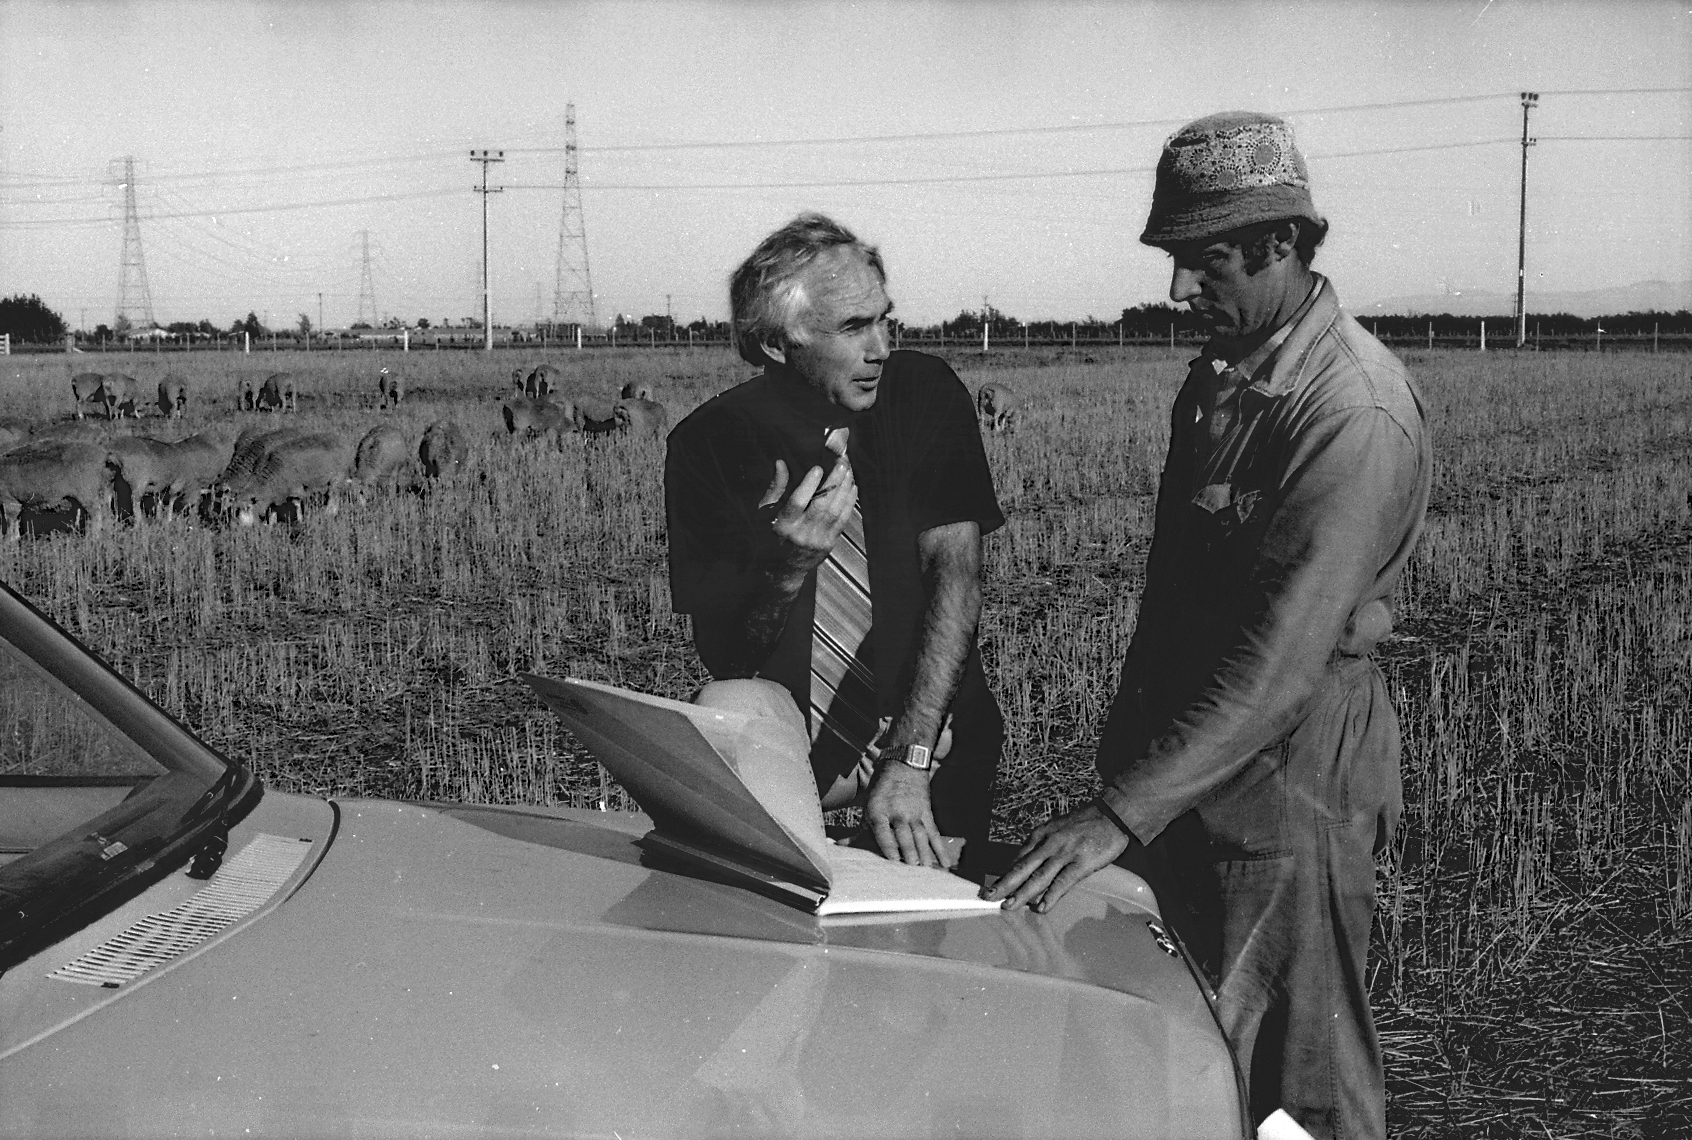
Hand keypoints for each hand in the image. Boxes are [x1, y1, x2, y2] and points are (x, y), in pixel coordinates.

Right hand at [759, 455, 856, 577]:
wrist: (780, 571)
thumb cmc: (769, 538)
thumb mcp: (764, 514)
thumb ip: (775, 488)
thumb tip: (781, 463)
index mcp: (782, 525)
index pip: (797, 502)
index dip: (808, 484)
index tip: (818, 467)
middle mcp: (801, 534)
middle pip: (821, 505)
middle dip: (834, 482)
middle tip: (841, 463)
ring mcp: (817, 540)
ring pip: (835, 511)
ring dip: (844, 489)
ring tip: (848, 471)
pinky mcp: (829, 544)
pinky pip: (843, 521)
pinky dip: (849, 503)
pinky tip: (852, 488)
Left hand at [864, 762, 948, 868]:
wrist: (904, 763)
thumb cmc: (881, 787)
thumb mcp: (867, 804)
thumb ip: (859, 829)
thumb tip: (840, 845)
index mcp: (879, 810)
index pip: (883, 830)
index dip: (889, 845)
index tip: (893, 860)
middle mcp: (897, 811)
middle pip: (904, 834)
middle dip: (909, 851)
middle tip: (912, 866)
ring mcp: (914, 812)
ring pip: (920, 834)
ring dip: (924, 852)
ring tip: (926, 867)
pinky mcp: (926, 813)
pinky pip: (934, 833)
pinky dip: (940, 848)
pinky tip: (944, 862)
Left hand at [981, 802, 1129, 913]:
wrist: (1112, 814)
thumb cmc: (1085, 823)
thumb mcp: (1056, 829)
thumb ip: (1042, 847)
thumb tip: (1026, 865)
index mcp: (1041, 834)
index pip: (1018, 859)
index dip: (1004, 875)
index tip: (993, 887)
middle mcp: (1049, 844)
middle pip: (1022, 868)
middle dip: (1003, 884)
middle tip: (988, 897)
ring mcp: (1065, 853)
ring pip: (1039, 877)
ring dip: (1021, 894)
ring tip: (1008, 906)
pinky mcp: (1082, 863)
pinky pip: (1063, 882)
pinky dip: (1051, 896)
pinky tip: (1041, 908)